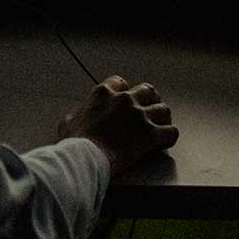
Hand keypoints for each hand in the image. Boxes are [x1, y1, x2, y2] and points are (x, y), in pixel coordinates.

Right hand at [55, 76, 177, 173]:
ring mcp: (140, 116)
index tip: (124, 100)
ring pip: (163, 110)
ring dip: (162, 118)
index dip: (124, 91)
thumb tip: (75, 120)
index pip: (120, 82)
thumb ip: (77, 115)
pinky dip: (168, 137)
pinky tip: (164, 142)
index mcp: (104, 93)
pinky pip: (171, 132)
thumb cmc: (74, 142)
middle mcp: (125, 100)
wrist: (86, 156)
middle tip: (148, 111)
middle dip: (150, 100)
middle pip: (148, 91)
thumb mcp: (67, 123)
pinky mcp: (151, 134)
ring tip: (160, 127)